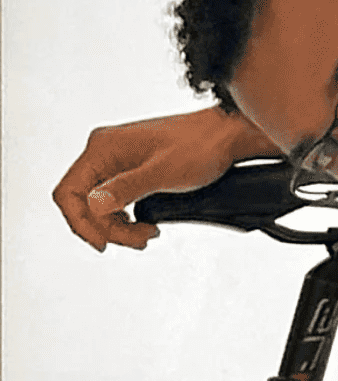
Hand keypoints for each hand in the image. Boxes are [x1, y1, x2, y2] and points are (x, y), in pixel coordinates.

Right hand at [52, 106, 267, 253]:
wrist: (224, 137)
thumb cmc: (200, 146)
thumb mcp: (163, 173)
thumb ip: (126, 188)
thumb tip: (94, 204)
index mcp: (103, 147)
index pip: (69, 191)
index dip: (80, 223)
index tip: (102, 243)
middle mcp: (105, 152)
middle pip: (85, 203)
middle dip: (109, 228)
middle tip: (139, 240)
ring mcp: (117, 161)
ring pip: (102, 206)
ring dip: (121, 227)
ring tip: (148, 234)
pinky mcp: (130, 170)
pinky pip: (117, 201)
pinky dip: (128, 219)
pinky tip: (147, 226)